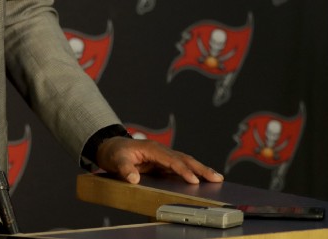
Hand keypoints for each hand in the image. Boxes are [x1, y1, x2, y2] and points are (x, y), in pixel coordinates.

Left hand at [96, 137, 223, 185]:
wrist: (111, 147)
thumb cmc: (115, 152)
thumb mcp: (116, 160)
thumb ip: (125, 169)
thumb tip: (134, 179)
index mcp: (151, 148)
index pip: (171, 160)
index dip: (182, 170)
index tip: (193, 180)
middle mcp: (160, 151)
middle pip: (183, 158)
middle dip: (200, 168)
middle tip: (216, 178)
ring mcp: (163, 156)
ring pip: (185, 162)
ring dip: (200, 170)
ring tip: (216, 179)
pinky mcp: (162, 163)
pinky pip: (180, 167)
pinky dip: (192, 172)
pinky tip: (202, 180)